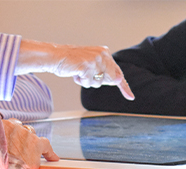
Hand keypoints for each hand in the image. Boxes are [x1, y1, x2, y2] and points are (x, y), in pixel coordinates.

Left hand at [3, 119, 58, 168]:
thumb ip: (36, 166)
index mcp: (36, 144)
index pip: (46, 145)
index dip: (49, 152)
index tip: (52, 158)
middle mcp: (25, 133)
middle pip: (30, 132)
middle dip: (28, 139)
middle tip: (23, 148)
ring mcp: (11, 126)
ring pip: (16, 125)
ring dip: (15, 131)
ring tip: (10, 140)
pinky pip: (2, 124)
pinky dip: (2, 130)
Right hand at [16, 39, 134, 100]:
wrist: (54, 56)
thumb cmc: (72, 62)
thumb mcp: (91, 65)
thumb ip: (104, 71)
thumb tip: (119, 80)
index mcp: (105, 52)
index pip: (118, 72)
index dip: (124, 86)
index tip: (131, 97)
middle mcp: (102, 54)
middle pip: (109, 80)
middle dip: (98, 82)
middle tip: (85, 74)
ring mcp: (95, 60)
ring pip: (98, 83)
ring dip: (88, 81)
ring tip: (79, 72)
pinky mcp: (87, 66)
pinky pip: (88, 82)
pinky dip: (81, 81)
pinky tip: (75, 73)